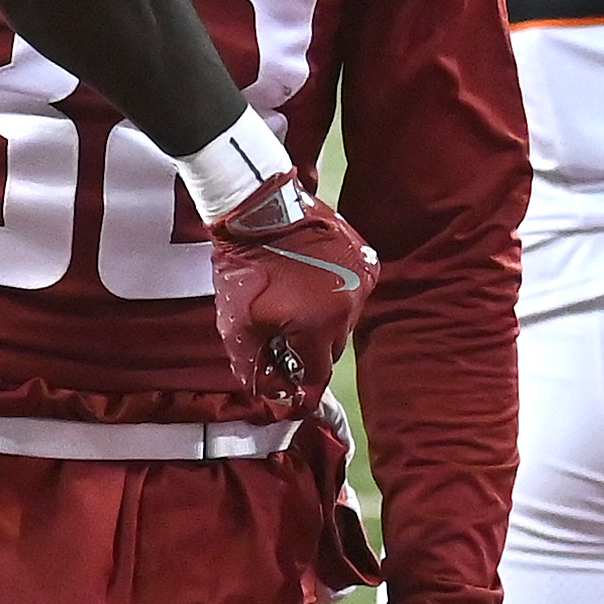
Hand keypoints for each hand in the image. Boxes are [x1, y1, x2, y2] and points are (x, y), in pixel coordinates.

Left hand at [210, 172, 375, 405]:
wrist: (258, 210)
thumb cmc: (244, 267)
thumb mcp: (237, 322)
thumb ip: (253, 363)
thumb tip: (268, 393)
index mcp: (319, 329)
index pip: (318, 375)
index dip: (302, 386)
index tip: (293, 392)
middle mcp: (348, 309)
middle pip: (331, 349)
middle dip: (308, 349)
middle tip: (284, 337)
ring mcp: (361, 282)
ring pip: (344, 320)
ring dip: (323, 320)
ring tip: (295, 302)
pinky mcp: (365, 259)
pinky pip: (352, 292)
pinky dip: (335, 294)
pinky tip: (312, 280)